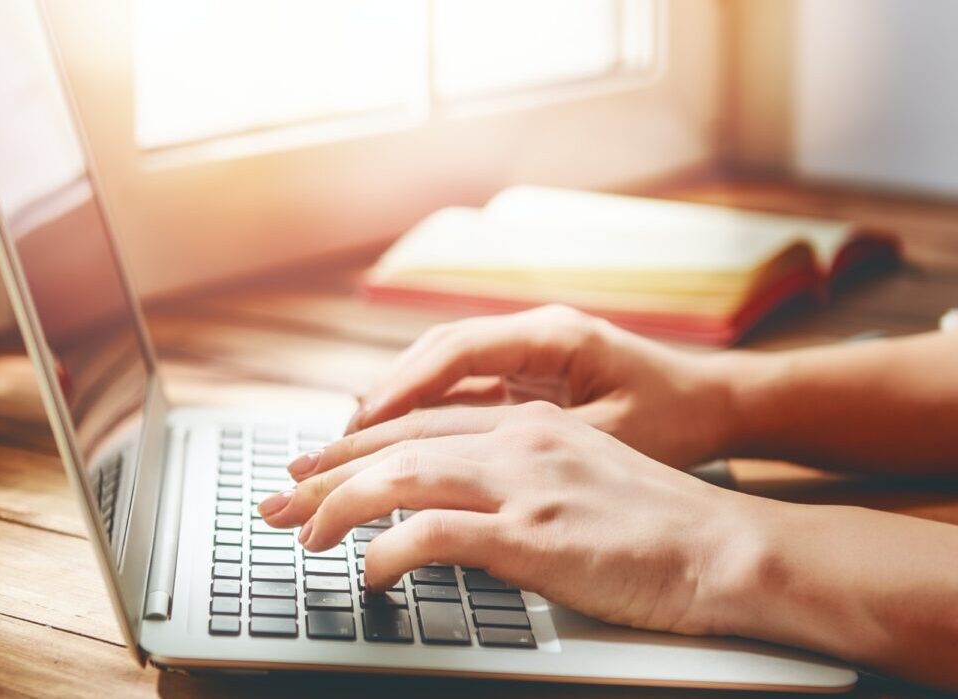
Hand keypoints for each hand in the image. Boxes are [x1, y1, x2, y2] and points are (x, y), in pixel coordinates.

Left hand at [260, 401, 749, 634]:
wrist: (723, 548)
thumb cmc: (655, 525)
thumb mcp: (579, 477)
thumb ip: (516, 474)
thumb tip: (456, 498)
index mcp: (525, 424)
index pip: (416, 426)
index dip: (353, 447)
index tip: (309, 468)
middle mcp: (516, 440)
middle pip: (394, 445)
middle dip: (324, 473)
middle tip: (275, 500)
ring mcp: (523, 484)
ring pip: (400, 478)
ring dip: (339, 508)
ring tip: (303, 536)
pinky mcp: (533, 533)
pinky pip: (435, 535)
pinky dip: (390, 552)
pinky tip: (370, 573)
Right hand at [345, 305, 737, 468]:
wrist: (717, 403)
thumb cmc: (675, 419)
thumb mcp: (614, 437)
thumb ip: (544, 442)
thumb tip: (469, 465)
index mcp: (553, 336)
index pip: (459, 351)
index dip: (405, 387)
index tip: (363, 422)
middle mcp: (531, 334)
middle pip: (437, 354)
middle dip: (384, 395)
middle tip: (336, 439)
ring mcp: (527, 351)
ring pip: (442, 368)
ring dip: (398, 403)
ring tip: (351, 443)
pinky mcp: (527, 374)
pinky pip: (461, 387)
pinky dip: (425, 411)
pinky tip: (397, 443)